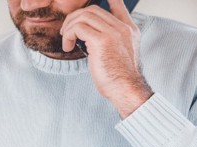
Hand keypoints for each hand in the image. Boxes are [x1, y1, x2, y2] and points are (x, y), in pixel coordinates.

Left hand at [60, 0, 151, 117]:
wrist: (126, 88)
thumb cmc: (118, 78)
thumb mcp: (118, 56)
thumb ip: (110, 43)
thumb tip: (91, 42)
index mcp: (129, 30)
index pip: (118, 5)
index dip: (108, 0)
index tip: (100, 1)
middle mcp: (122, 27)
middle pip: (93, 10)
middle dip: (74, 19)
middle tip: (66, 33)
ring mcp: (113, 32)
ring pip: (84, 16)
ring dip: (69, 27)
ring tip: (66, 41)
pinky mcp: (101, 40)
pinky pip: (78, 28)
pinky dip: (68, 35)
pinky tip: (68, 47)